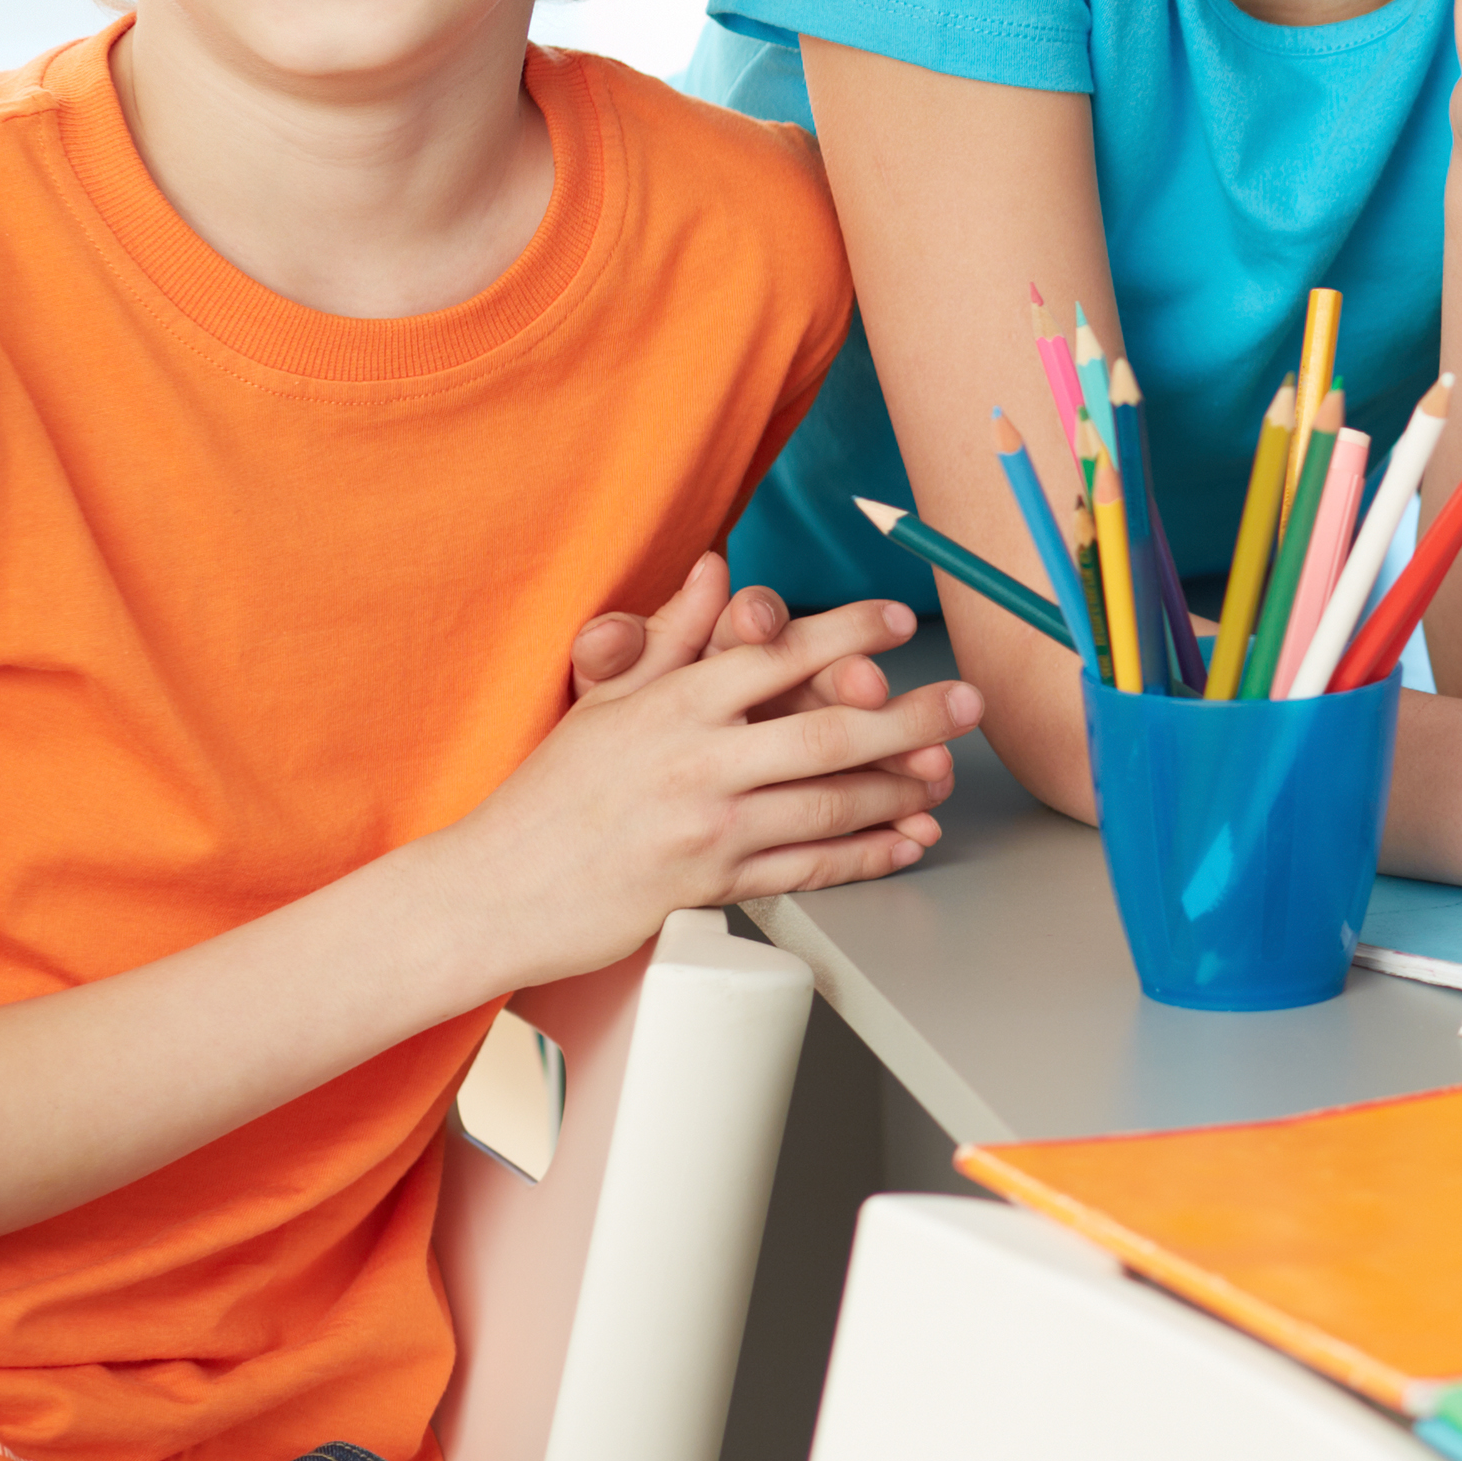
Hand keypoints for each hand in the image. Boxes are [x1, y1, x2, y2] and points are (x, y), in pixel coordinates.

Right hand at [453, 556, 972, 989]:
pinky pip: (806, 869)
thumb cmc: (551, 793)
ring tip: (944, 775)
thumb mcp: (605, 701)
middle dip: (910, 717)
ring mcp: (707, 829)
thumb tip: (718, 570)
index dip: (846, 634)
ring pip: (828, 805)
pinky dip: (864, 855)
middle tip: (968, 704)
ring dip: (899, 790)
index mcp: (673, 705)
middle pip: (826, 733)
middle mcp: (697, 762)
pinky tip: (904, 841)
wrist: (492, 891)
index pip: (775, 655)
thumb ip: (671, 636)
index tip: (899, 622)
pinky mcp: (710, 887)